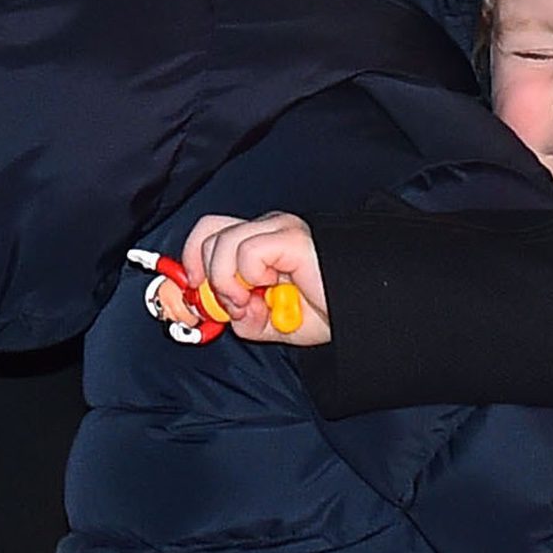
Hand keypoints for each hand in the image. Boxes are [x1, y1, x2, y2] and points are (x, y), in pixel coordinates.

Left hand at [163, 212, 331, 345]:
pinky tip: (270, 291)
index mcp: (259, 242)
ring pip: (222, 242)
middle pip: (208, 231)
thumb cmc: (327, 311)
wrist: (359, 315)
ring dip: (226, 282)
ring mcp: (279, 230)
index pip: (208, 234)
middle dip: (207, 276)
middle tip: (231, 304)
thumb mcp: (270, 322)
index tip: (198, 296)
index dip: (193, 264)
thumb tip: (223, 310)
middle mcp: (267, 230)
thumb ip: (243, 317)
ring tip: (251, 304)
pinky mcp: (291, 238)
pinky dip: (249, 278)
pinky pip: (248, 252)